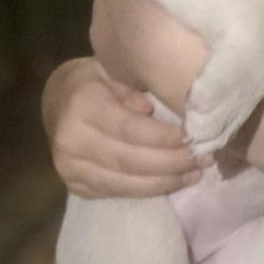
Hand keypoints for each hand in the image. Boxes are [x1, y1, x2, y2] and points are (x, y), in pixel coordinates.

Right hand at [42, 57, 215, 198]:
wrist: (58, 101)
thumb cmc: (94, 81)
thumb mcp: (112, 70)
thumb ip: (131, 88)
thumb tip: (150, 109)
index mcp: (82, 107)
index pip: (129, 129)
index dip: (164, 138)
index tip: (196, 137)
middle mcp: (71, 142)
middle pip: (130, 161)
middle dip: (172, 163)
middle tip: (205, 157)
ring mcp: (70, 169)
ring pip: (126, 183)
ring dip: (166, 181)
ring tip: (197, 173)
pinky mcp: (76, 187)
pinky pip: (118, 193)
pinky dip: (150, 189)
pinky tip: (175, 181)